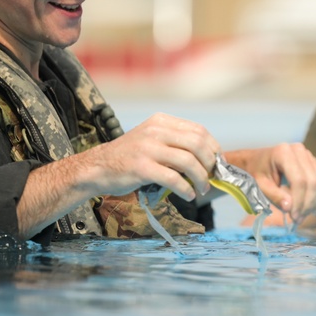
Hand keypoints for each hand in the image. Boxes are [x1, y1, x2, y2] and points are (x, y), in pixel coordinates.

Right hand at [80, 113, 220, 200]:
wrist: (97, 168)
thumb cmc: (128, 157)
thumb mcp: (151, 139)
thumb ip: (174, 142)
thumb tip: (207, 158)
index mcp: (161, 121)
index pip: (198, 130)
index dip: (213, 147)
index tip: (217, 162)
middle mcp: (156, 131)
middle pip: (197, 144)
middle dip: (210, 163)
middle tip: (211, 177)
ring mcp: (148, 148)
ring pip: (188, 161)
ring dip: (201, 178)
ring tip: (202, 189)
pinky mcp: (142, 167)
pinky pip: (173, 178)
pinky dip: (186, 189)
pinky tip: (188, 195)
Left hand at [231, 143, 315, 223]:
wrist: (257, 160)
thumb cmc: (257, 172)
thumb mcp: (260, 185)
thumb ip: (274, 196)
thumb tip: (289, 208)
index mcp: (283, 152)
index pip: (299, 180)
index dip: (299, 201)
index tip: (293, 216)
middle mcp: (299, 150)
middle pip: (313, 182)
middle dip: (308, 204)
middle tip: (298, 219)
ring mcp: (308, 155)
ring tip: (304, 215)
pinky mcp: (314, 162)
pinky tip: (312, 207)